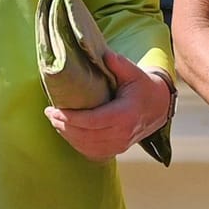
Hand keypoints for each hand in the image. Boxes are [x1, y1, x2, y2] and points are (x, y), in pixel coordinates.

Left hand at [47, 49, 173, 160]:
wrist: (158, 107)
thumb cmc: (142, 87)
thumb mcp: (134, 72)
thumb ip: (119, 64)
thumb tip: (104, 55)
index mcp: (125, 115)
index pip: (93, 121)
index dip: (71, 118)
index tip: (55, 110)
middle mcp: (122, 134)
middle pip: (86, 136)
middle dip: (64, 126)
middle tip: (50, 114)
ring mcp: (120, 145)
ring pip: (87, 146)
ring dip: (68, 136)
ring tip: (55, 122)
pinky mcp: (117, 150)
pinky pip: (92, 153)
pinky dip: (77, 144)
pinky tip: (68, 133)